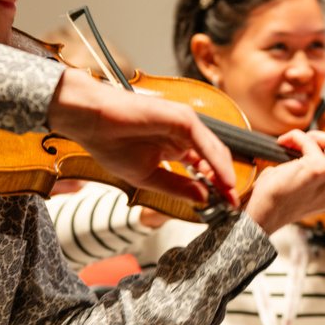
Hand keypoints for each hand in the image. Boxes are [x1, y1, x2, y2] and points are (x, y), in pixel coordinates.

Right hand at [47, 69, 237, 206]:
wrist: (91, 122)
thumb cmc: (111, 143)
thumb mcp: (148, 176)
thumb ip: (177, 186)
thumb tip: (204, 198)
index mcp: (176, 146)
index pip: (205, 167)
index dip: (216, 187)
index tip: (225, 206)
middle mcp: (184, 133)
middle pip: (214, 159)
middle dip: (225, 183)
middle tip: (232, 204)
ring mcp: (184, 123)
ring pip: (213, 150)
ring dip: (224, 174)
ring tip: (231, 196)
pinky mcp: (180, 117)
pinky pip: (204, 142)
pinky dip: (215, 162)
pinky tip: (222, 180)